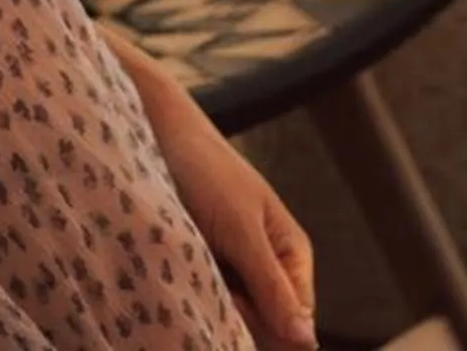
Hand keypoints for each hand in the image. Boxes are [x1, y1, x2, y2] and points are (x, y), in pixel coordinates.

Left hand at [155, 102, 315, 348]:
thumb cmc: (207, 173)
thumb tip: (309, 342)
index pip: (296, 320)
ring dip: (213, 308)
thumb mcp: (242, 231)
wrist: (157, 136)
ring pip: (232, 317)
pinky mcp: (202, 268)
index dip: (267, 325)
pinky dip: (194, 298)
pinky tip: (180, 278)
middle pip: (265, 323)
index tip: (235, 304)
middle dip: (238, 317)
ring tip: (193, 272)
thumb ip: (272, 286)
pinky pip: (206, 302)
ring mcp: (233, 269)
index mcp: (291, 255)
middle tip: (210, 280)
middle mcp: (267, 267)